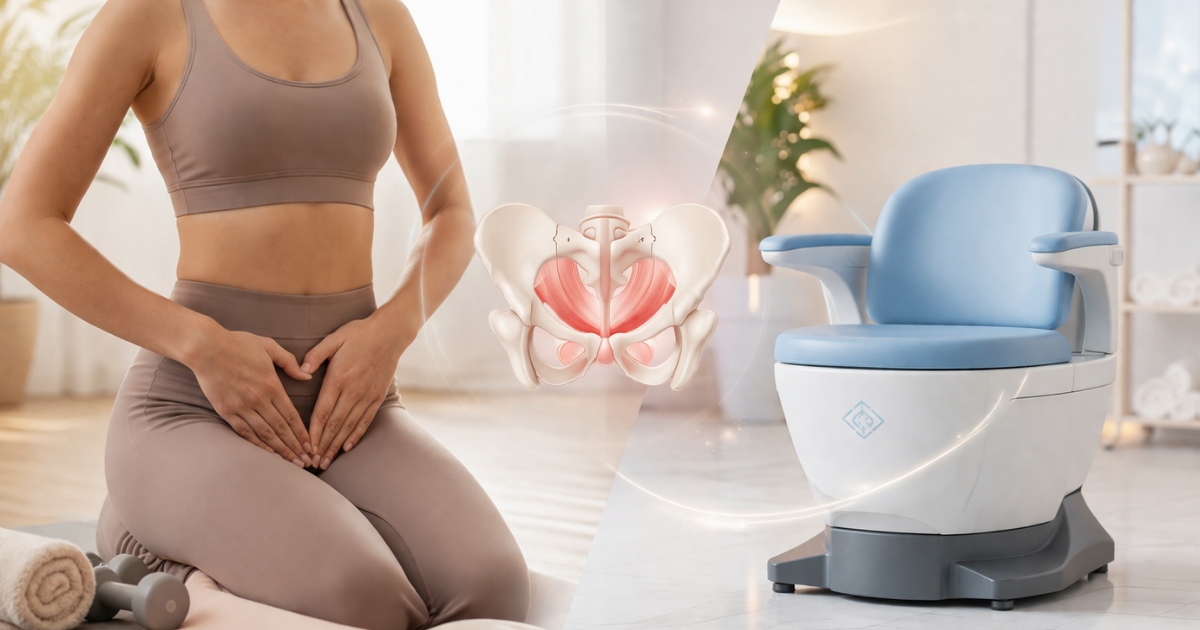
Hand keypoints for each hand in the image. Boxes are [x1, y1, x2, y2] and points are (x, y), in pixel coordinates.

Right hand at [187, 324, 314, 467]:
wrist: (206, 348)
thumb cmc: (238, 344)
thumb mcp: (269, 347)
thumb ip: (289, 362)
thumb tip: (307, 375)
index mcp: (272, 385)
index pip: (291, 415)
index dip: (302, 433)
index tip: (311, 445)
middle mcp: (259, 399)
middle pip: (281, 428)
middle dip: (295, 447)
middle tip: (307, 461)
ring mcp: (242, 407)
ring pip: (265, 434)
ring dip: (280, 450)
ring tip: (292, 462)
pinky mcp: (226, 411)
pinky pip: (245, 432)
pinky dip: (257, 444)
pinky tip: (268, 454)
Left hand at [302, 313, 409, 468]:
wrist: (391, 333)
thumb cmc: (359, 333)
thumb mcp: (334, 338)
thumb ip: (316, 354)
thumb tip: (301, 371)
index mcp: (338, 378)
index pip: (322, 412)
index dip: (313, 432)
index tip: (305, 446)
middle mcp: (353, 390)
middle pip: (335, 424)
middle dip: (323, 445)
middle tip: (313, 462)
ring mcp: (367, 395)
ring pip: (349, 426)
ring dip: (337, 445)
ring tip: (327, 461)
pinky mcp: (378, 397)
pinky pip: (365, 420)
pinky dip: (356, 435)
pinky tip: (347, 447)